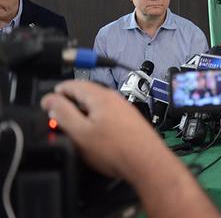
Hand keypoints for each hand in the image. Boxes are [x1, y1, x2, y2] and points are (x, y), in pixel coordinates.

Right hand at [40, 80, 162, 180]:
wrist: (147, 162)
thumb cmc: (116, 150)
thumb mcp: (81, 133)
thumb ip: (63, 114)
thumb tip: (50, 100)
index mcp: (101, 96)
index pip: (72, 84)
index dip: (55, 94)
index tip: (46, 105)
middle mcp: (114, 98)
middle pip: (85, 93)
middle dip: (69, 104)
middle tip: (58, 119)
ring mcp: (124, 108)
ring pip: (96, 104)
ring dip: (82, 113)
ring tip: (74, 129)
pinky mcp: (129, 119)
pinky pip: (107, 114)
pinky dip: (96, 120)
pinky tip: (94, 135)